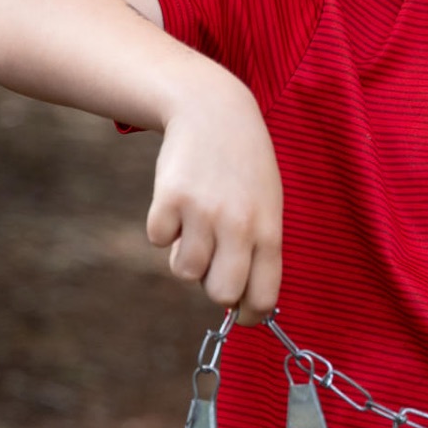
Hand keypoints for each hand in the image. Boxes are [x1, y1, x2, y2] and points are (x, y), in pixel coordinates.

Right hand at [146, 77, 282, 319]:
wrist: (214, 112)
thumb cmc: (244, 169)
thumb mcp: (266, 206)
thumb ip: (258, 252)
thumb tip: (235, 302)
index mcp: (269, 231)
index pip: (263, 298)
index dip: (249, 315)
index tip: (240, 315)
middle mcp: (239, 225)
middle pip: (220, 293)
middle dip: (212, 287)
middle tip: (213, 262)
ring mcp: (203, 212)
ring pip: (184, 271)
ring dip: (185, 255)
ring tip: (196, 225)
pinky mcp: (169, 198)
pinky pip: (158, 240)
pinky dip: (163, 228)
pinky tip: (178, 202)